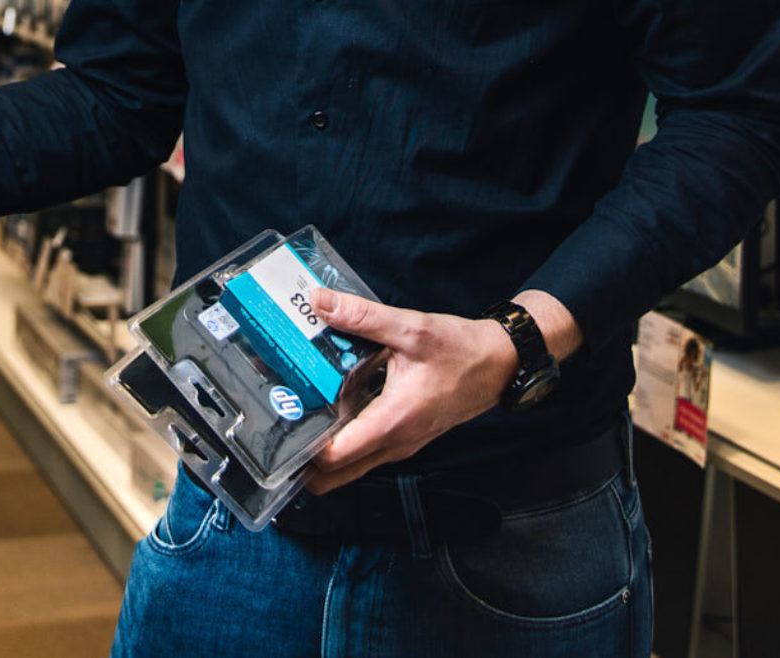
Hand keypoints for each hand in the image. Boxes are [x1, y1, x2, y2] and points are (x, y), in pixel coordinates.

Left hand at [298, 289, 518, 494]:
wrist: (501, 363)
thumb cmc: (463, 351)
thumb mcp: (412, 328)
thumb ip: (363, 317)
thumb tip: (320, 303)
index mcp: (393, 423)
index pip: (334, 458)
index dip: (301, 447)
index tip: (278, 423)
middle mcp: (395, 443)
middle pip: (334, 476)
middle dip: (302, 459)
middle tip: (278, 424)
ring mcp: (401, 444)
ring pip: (349, 466)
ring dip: (322, 449)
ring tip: (297, 410)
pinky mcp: (404, 436)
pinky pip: (366, 450)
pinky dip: (343, 438)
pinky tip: (330, 404)